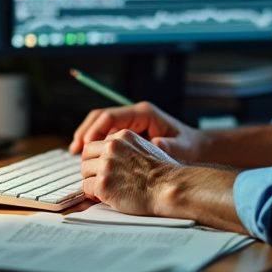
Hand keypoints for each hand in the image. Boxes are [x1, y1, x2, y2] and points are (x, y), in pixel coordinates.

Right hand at [68, 101, 208, 161]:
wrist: (197, 147)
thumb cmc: (190, 148)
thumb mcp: (181, 148)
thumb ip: (169, 147)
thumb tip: (156, 145)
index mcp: (144, 113)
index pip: (110, 116)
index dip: (94, 130)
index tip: (84, 146)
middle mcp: (135, 114)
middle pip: (100, 117)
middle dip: (85, 131)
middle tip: (74, 150)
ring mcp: (131, 122)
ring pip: (100, 124)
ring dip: (87, 137)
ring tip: (76, 153)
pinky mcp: (129, 131)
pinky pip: (106, 133)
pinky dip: (96, 143)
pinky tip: (90, 158)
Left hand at [79, 130, 180, 215]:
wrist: (169, 188)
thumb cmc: (164, 174)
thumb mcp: (146, 148)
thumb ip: (127, 148)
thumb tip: (112, 156)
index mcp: (122, 136)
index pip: (98, 142)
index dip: (98, 157)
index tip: (102, 167)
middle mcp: (112, 147)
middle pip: (86, 154)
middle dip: (91, 167)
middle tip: (100, 179)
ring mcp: (106, 165)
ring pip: (84, 171)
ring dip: (92, 181)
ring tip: (106, 189)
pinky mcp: (103, 183)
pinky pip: (86, 188)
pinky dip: (93, 195)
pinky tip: (106, 197)